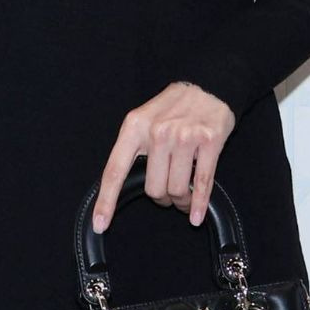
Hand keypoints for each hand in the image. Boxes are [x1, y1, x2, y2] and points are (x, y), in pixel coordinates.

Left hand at [91, 81, 235, 233]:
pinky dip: (199, 204)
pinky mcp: (209, 142)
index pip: (115, 171)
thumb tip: (124, 185)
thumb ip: (134, 148)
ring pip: (177, 189)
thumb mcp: (143, 119)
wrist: (207, 84)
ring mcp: (184, 137)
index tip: (100, 224)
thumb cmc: (172, 107)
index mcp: (134, 127)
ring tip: (183, 196)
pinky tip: (196, 215)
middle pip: (153, 188)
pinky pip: (201, 184)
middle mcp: (158, 132)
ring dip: (180, 200)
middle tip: (167, 192)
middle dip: (161, 197)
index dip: (106, 201)